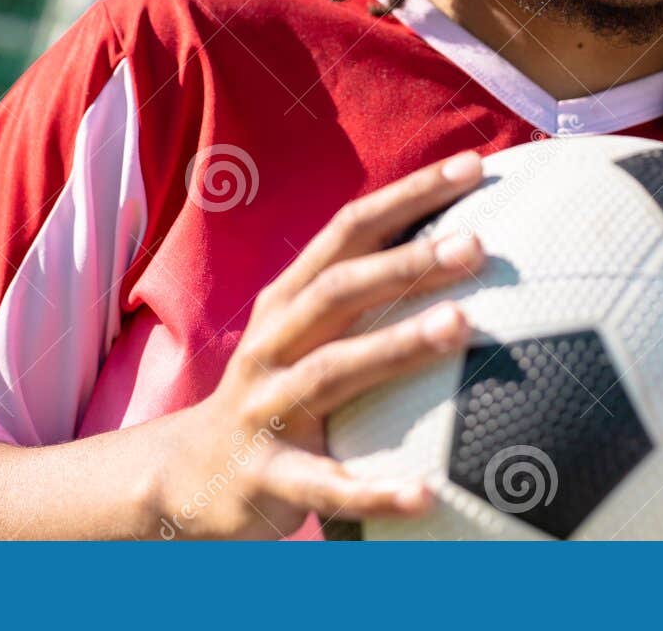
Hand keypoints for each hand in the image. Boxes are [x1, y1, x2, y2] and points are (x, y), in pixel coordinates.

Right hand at [154, 150, 486, 538]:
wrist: (186, 476)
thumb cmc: (276, 390)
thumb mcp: (305, 333)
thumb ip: (366, 295)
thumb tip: (466, 251)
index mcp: (288, 301)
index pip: (349, 230)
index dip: (407, 195)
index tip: (472, 167)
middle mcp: (273, 343)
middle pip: (338, 290)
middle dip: (405, 263)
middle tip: (476, 246)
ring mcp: (268, 407)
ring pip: (332, 370)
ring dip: (397, 346)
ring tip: (461, 327)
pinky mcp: (269, 477)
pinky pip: (327, 487)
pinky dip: (375, 490)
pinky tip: (425, 495)